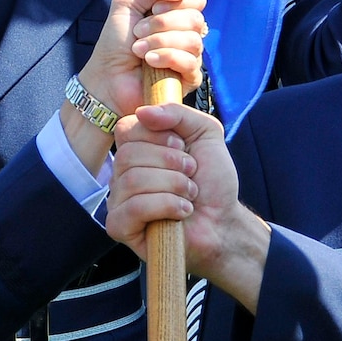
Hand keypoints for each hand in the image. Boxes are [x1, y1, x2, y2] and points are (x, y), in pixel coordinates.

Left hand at [81, 0, 207, 117]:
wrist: (106, 76)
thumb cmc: (115, 43)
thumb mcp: (127, 4)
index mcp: (175, 14)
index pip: (196, 0)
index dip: (178, 2)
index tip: (154, 9)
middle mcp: (186, 34)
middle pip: (196, 19)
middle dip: (163, 23)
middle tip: (138, 32)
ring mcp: (189, 56)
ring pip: (193, 40)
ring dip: (160, 41)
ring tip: (139, 50)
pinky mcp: (189, 78)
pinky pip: (191, 62)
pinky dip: (167, 58)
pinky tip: (150, 62)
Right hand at [106, 104, 269, 310]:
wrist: (223, 221)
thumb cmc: (212, 181)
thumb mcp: (206, 133)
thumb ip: (179, 113)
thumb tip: (143, 112)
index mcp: (137, 150)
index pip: (126, 129)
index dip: (158, 136)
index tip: (182, 147)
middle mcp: (122, 173)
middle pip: (128, 155)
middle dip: (171, 164)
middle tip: (191, 175)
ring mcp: (118, 201)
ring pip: (133, 180)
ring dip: (174, 186)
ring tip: (189, 195)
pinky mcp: (120, 227)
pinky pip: (133, 208)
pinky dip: (166, 206)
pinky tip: (181, 212)